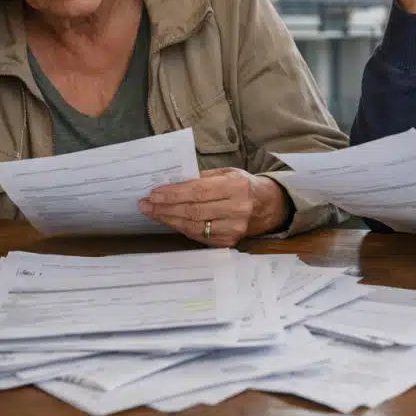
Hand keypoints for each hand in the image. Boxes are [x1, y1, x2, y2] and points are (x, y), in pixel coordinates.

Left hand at [138, 168, 291, 246]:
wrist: (268, 207)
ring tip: (152, 213)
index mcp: (236, 187)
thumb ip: (202, 178)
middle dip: (165, 208)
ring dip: (169, 220)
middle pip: (193, 211)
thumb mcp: (227, 173)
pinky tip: (169, 221)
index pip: (198, 192)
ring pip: (193, 226)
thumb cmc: (243, 186)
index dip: (173, 194)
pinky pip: (198, 236)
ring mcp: (234, 228)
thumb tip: (172, 183)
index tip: (154, 193)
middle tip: (146, 205)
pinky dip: (181, 228)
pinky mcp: (229, 241)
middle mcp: (237, 209)